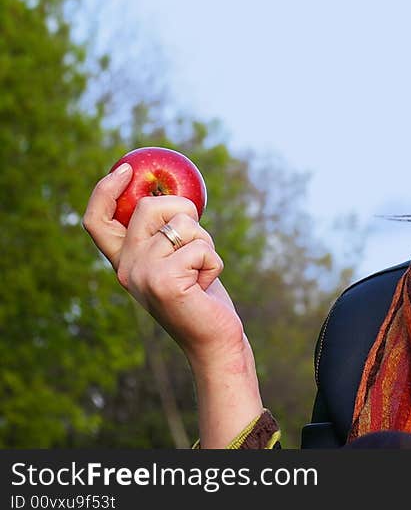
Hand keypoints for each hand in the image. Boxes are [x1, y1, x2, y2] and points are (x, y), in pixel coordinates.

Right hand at [82, 163, 244, 365]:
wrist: (213, 340)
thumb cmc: (202, 296)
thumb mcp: (179, 259)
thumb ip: (167, 234)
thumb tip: (174, 191)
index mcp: (124, 262)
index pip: (96, 221)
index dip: (104, 190)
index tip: (126, 169)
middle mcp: (126, 268)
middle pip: (149, 208)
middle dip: (184, 210)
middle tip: (197, 238)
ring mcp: (142, 276)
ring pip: (183, 225)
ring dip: (206, 243)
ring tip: (201, 273)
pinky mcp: (165, 283)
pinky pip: (201, 248)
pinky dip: (214, 263)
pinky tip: (206, 286)